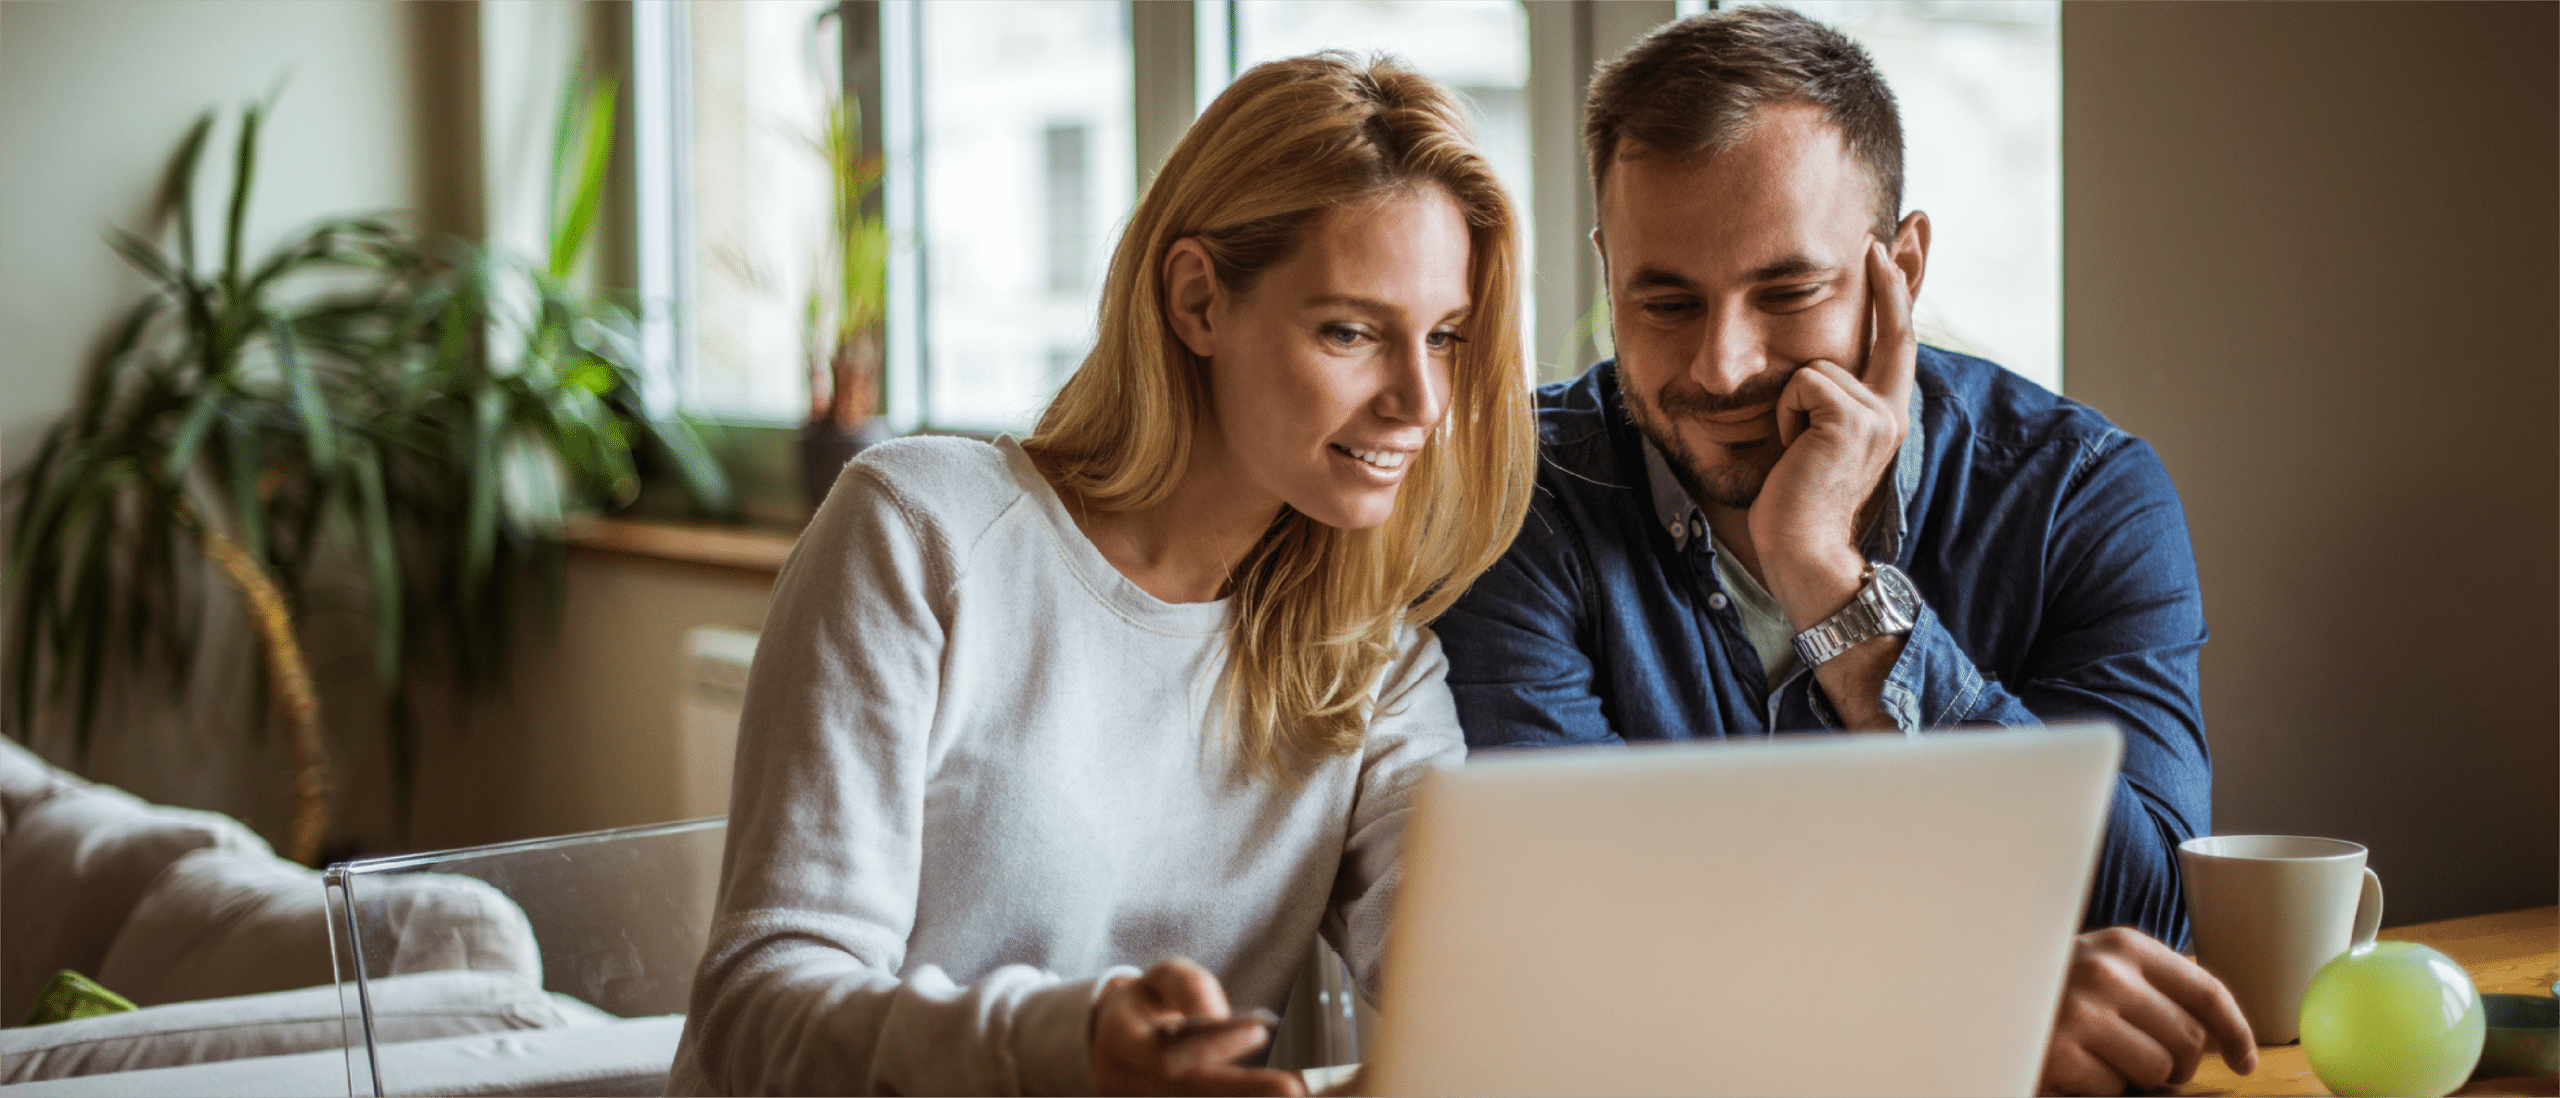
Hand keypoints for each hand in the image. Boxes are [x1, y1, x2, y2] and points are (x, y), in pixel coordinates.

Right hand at [1092, 957, 1303, 1096]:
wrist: (1114, 1041)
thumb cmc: (1150, 1005)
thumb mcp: (1163, 978)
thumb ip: (1191, 988)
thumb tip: (1218, 1020)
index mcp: (1120, 1039)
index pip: (1166, 1055)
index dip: (1213, 1048)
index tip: (1259, 1032)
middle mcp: (1122, 1082)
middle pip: (1186, 1095)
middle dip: (1241, 1091)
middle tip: (1292, 1088)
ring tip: (1291, 1094)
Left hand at [1751, 238, 1917, 620]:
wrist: (1803, 550)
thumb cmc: (1794, 504)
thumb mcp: (1811, 441)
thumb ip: (1821, 402)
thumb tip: (1807, 370)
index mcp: (1883, 415)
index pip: (1896, 344)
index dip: (1897, 294)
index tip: (1894, 249)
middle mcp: (1891, 410)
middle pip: (1890, 330)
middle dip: (1890, 279)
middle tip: (1885, 234)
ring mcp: (1877, 414)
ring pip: (1816, 366)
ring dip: (1789, 403)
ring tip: (1794, 448)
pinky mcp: (1854, 418)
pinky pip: (1802, 383)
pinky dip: (1784, 414)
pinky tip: (1793, 450)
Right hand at [2040, 927, 2257, 1095]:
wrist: (1974, 991)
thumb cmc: (2051, 989)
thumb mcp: (2103, 970)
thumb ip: (2157, 989)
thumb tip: (2222, 1037)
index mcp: (2124, 946)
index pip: (2205, 989)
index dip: (2235, 1031)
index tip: (2245, 1061)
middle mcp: (2105, 973)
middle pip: (2189, 1039)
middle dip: (2179, 1062)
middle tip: (2144, 1060)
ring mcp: (2079, 1014)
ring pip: (2158, 1069)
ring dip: (2138, 1077)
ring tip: (2103, 1058)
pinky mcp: (2057, 1054)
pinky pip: (2112, 1089)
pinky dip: (2097, 1088)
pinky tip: (2072, 1066)